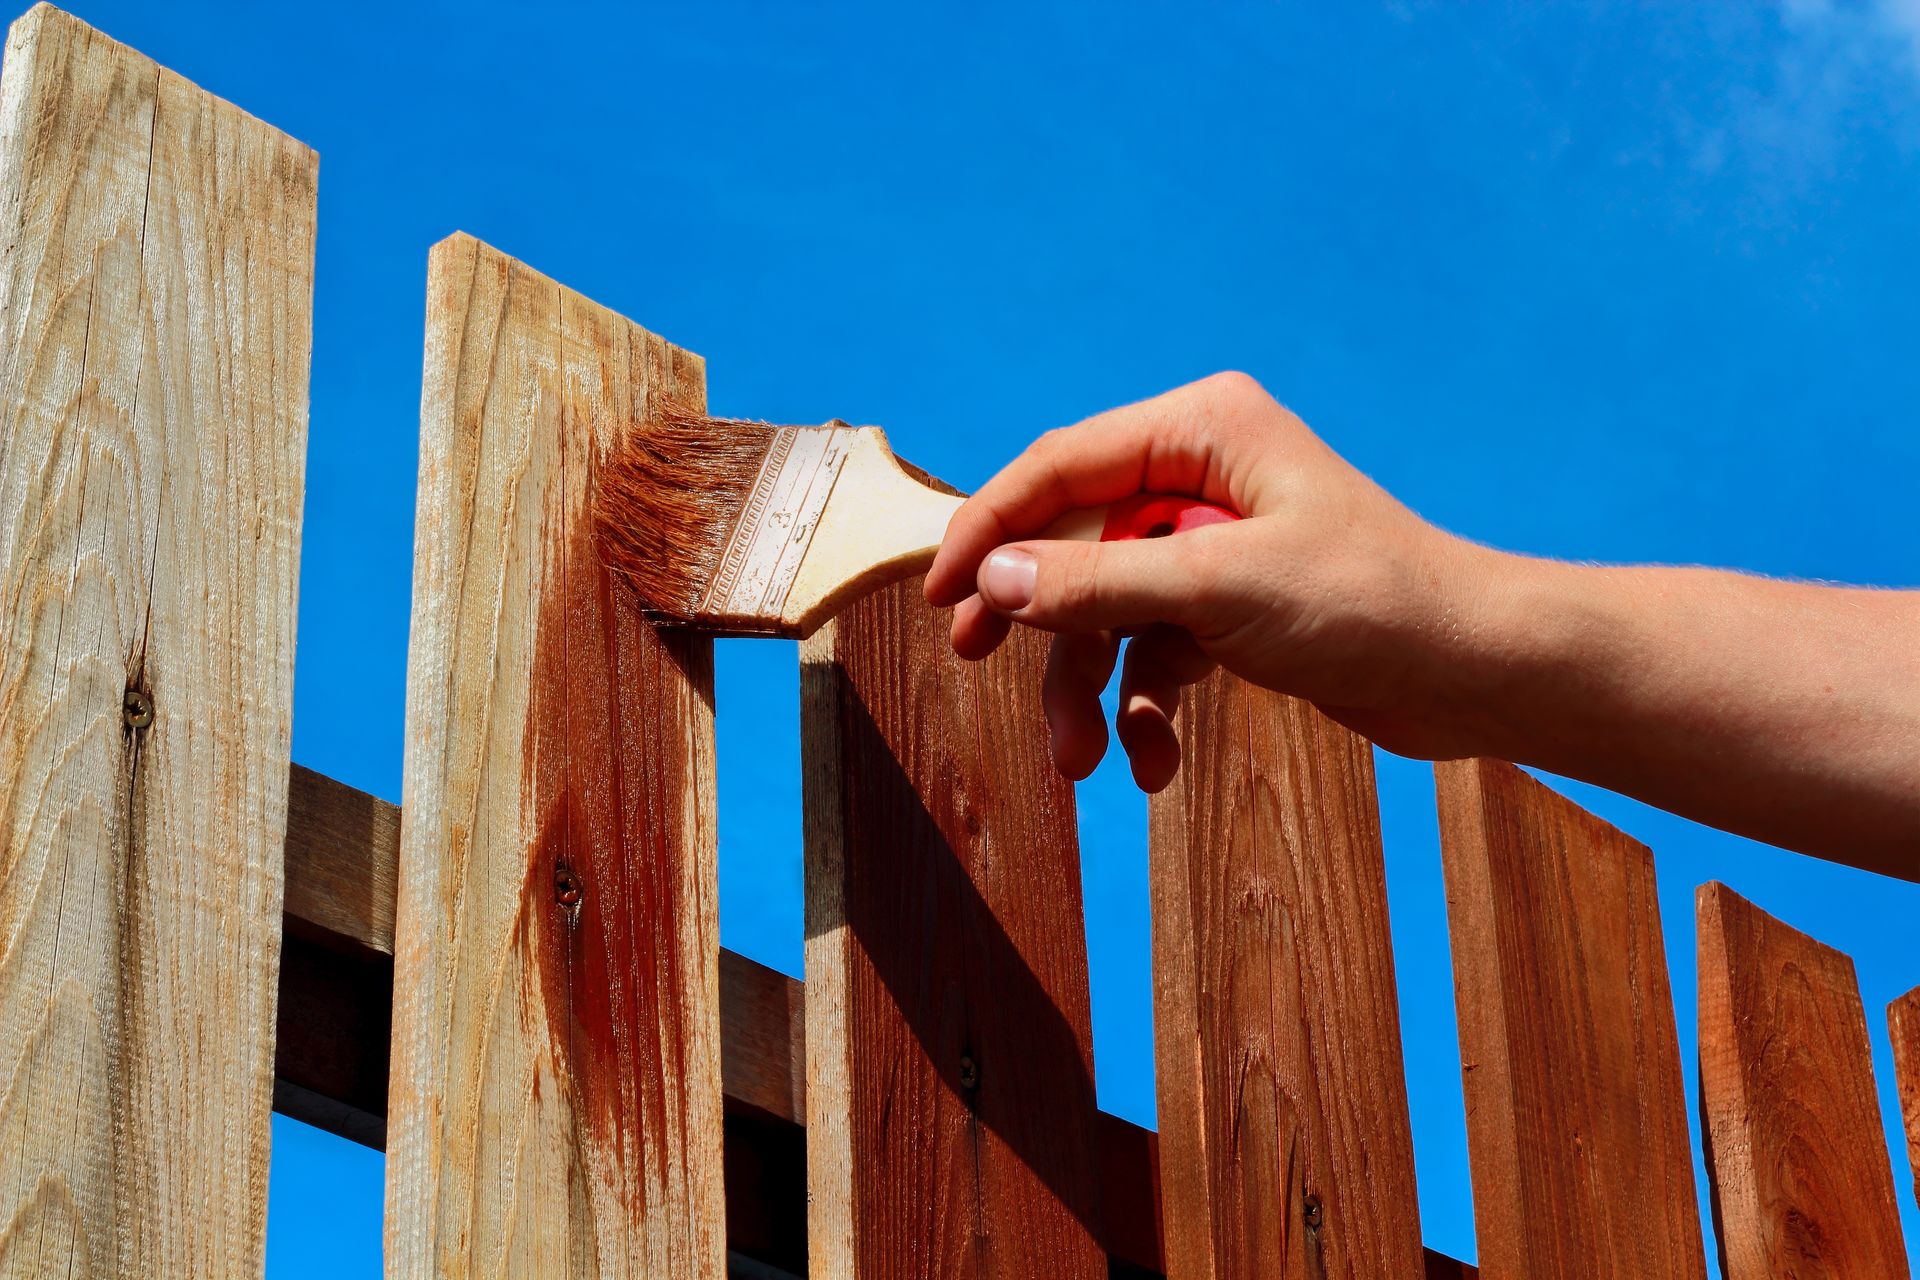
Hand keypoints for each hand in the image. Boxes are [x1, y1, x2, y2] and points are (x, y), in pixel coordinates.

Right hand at [924, 372, 1487, 790]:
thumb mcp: (1218, 588)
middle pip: (1075, 539)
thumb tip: (994, 575)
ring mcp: (1217, 544)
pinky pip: (1157, 651)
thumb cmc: (1372, 604)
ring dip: (1088, 684)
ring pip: (1110, 608)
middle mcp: (1203, 475)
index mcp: (1202, 429)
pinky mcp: (1235, 607)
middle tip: (976, 659)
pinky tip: (1152, 764)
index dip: (989, 527)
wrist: (1479, 674)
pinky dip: (1146, 707)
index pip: (1059, 466)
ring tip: (1081, 762)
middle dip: (1036, 616)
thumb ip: (1098, 580)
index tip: (939, 595)